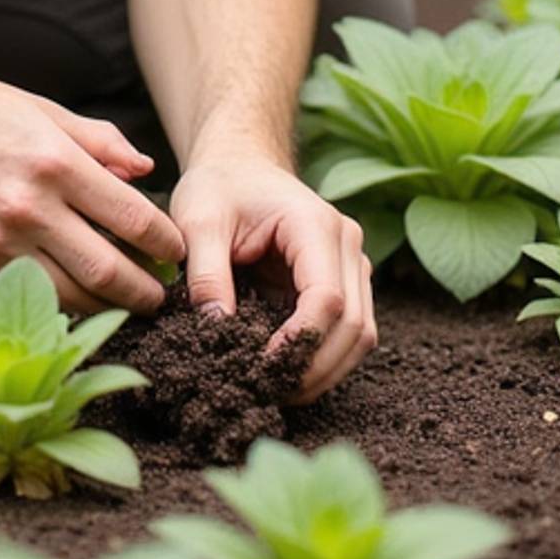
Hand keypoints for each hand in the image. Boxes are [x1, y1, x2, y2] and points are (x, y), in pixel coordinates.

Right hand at [0, 67, 184, 316]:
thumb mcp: (38, 108)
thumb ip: (97, 141)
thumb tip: (143, 170)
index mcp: (54, 161)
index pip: (132, 217)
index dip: (165, 243)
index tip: (176, 250)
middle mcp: (30, 206)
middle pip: (109, 270)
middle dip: (145, 290)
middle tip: (161, 295)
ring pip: (72, 296)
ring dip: (107, 306)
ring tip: (124, 301)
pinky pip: (30, 295)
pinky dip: (61, 303)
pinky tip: (77, 297)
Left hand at [170, 152, 375, 402]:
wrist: (240, 165)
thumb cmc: (218, 187)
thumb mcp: (198, 221)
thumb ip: (206, 274)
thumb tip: (216, 330)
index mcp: (314, 225)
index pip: (326, 298)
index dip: (298, 342)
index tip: (259, 369)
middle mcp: (346, 244)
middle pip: (354, 324)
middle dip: (314, 368)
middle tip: (268, 393)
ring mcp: (352, 264)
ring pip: (361, 335)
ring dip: (325, 371)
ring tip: (278, 391)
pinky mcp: (345, 282)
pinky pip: (348, 331)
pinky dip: (325, 359)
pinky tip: (288, 374)